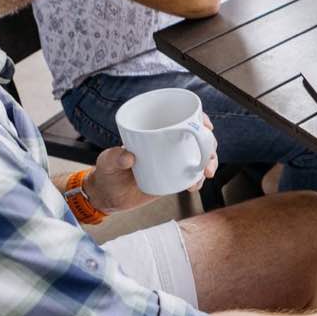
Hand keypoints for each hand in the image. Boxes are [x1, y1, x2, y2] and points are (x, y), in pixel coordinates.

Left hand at [84, 115, 219, 213]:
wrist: (107, 196)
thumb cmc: (107, 172)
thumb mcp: (107, 161)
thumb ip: (114, 157)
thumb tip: (129, 156)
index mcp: (155, 134)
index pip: (182, 120)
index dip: (199, 120)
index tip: (206, 126)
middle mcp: (167, 146)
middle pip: (197, 139)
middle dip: (209, 145)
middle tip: (208, 156)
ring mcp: (172, 163)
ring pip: (199, 159)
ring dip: (208, 164)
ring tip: (205, 173)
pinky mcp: (172, 180)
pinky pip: (191, 178)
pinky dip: (197, 181)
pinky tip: (194, 185)